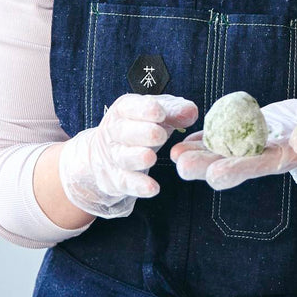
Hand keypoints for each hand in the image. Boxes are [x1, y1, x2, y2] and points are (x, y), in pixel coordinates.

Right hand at [59, 93, 197, 217]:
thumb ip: (174, 112)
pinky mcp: (116, 179)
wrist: (105, 155)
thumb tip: (191, 111)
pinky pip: (126, 182)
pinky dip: (138, 186)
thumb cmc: (139, 127)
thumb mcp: (156, 115)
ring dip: (136, 157)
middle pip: (123, 131)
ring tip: (151, 158)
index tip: (160, 112)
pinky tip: (153, 188)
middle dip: (142, 132)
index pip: (128, 107)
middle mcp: (114, 132)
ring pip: (123, 157)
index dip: (143, 109)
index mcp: (123, 111)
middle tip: (160, 135)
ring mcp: (113, 157)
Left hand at [172, 97, 296, 191]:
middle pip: (229, 166)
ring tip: (174, 153)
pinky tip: (183, 139)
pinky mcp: (245, 137)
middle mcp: (261, 159)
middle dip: (204, 167)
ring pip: (219, 155)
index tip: (215, 174)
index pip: (255, 167)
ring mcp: (251, 149)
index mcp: (282, 159)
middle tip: (180, 164)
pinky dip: (202, 140)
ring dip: (196, 155)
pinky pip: (220, 140)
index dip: (235, 170)